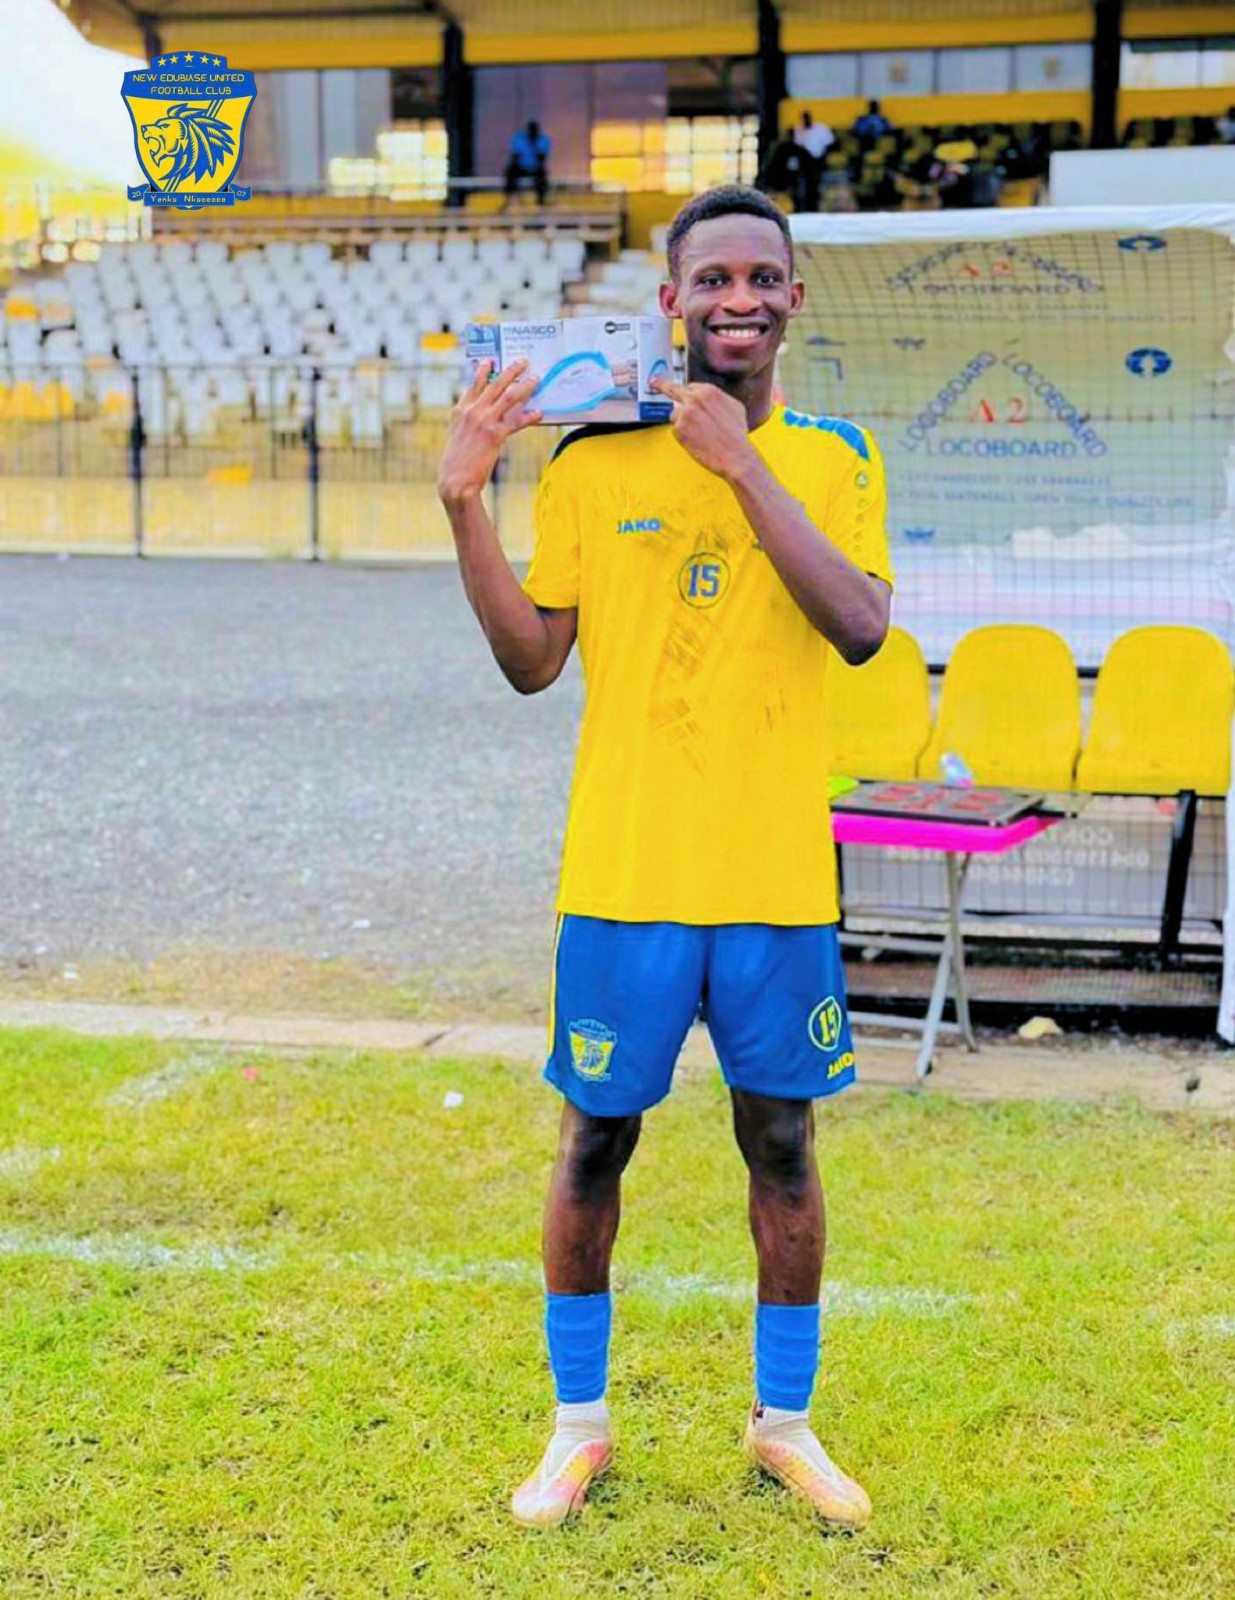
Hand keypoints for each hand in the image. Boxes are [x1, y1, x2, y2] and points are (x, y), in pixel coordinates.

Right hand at [437, 359, 541, 504]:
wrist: (456, 481)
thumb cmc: (456, 463)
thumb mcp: (457, 436)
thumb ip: (467, 423)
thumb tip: (479, 416)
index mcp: (460, 411)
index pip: (474, 385)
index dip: (482, 371)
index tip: (490, 360)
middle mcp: (472, 411)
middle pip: (494, 384)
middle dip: (510, 370)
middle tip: (522, 361)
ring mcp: (483, 421)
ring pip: (508, 397)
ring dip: (524, 385)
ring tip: (536, 377)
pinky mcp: (495, 434)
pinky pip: (516, 421)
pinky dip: (529, 416)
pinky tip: (539, 413)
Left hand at [650, 377, 758, 481]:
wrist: (735, 455)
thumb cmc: (737, 435)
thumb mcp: (734, 406)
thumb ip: (718, 398)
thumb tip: (709, 399)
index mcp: (708, 391)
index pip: (689, 386)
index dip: (685, 392)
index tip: (673, 385)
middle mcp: (694, 398)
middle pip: (672, 390)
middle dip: (661, 385)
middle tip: (653, 382)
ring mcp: (685, 412)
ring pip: (674, 415)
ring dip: (682, 424)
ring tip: (700, 435)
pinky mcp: (679, 428)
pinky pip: (675, 430)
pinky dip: (683, 436)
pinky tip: (697, 441)